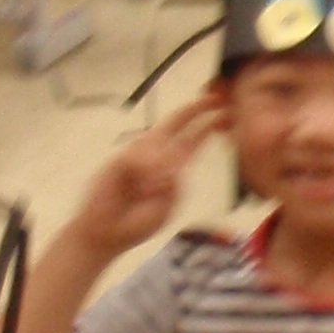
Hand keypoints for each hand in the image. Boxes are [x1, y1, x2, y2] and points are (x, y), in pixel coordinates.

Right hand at [75, 100, 218, 252]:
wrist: (109, 233)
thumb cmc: (138, 221)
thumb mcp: (167, 205)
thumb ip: (174, 184)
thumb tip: (170, 164)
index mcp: (172, 166)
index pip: (192, 140)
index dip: (208, 125)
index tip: (225, 112)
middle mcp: (156, 154)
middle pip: (176, 123)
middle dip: (194, 110)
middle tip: (212, 99)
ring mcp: (138, 154)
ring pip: (159, 144)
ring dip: (160, 168)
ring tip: (149, 192)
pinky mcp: (121, 159)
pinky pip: (141, 157)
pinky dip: (146, 173)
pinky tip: (143, 189)